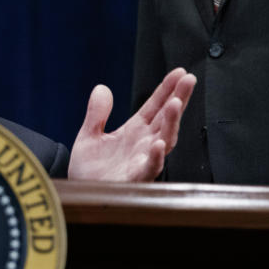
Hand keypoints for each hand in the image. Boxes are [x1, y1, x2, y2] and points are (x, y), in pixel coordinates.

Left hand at [69, 67, 195, 181]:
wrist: (80, 195)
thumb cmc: (89, 171)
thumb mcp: (88, 136)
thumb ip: (96, 114)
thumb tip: (101, 88)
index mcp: (134, 132)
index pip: (154, 107)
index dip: (166, 90)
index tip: (180, 72)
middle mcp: (143, 144)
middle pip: (166, 119)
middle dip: (178, 99)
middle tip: (189, 80)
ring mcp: (142, 161)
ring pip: (164, 140)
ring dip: (171, 123)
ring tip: (175, 104)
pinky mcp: (135, 179)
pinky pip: (149, 168)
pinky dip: (155, 157)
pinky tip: (158, 144)